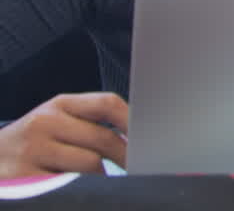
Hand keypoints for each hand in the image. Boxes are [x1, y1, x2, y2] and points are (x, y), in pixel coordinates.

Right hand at [0, 93, 128, 178]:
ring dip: (104, 174)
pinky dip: (83, 186)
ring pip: (90, 163)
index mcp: (60, 104)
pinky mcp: (26, 177)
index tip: (151, 136)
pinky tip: (82, 186)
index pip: (107, 103)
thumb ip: (91, 122)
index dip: (133, 120)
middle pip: (103, 138)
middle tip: (140, 166)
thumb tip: (136, 136)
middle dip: (127, 154)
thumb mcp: (57, 120)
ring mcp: (33, 150)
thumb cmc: (34, 140)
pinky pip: (69, 183)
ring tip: (103, 177)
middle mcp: (45, 122)